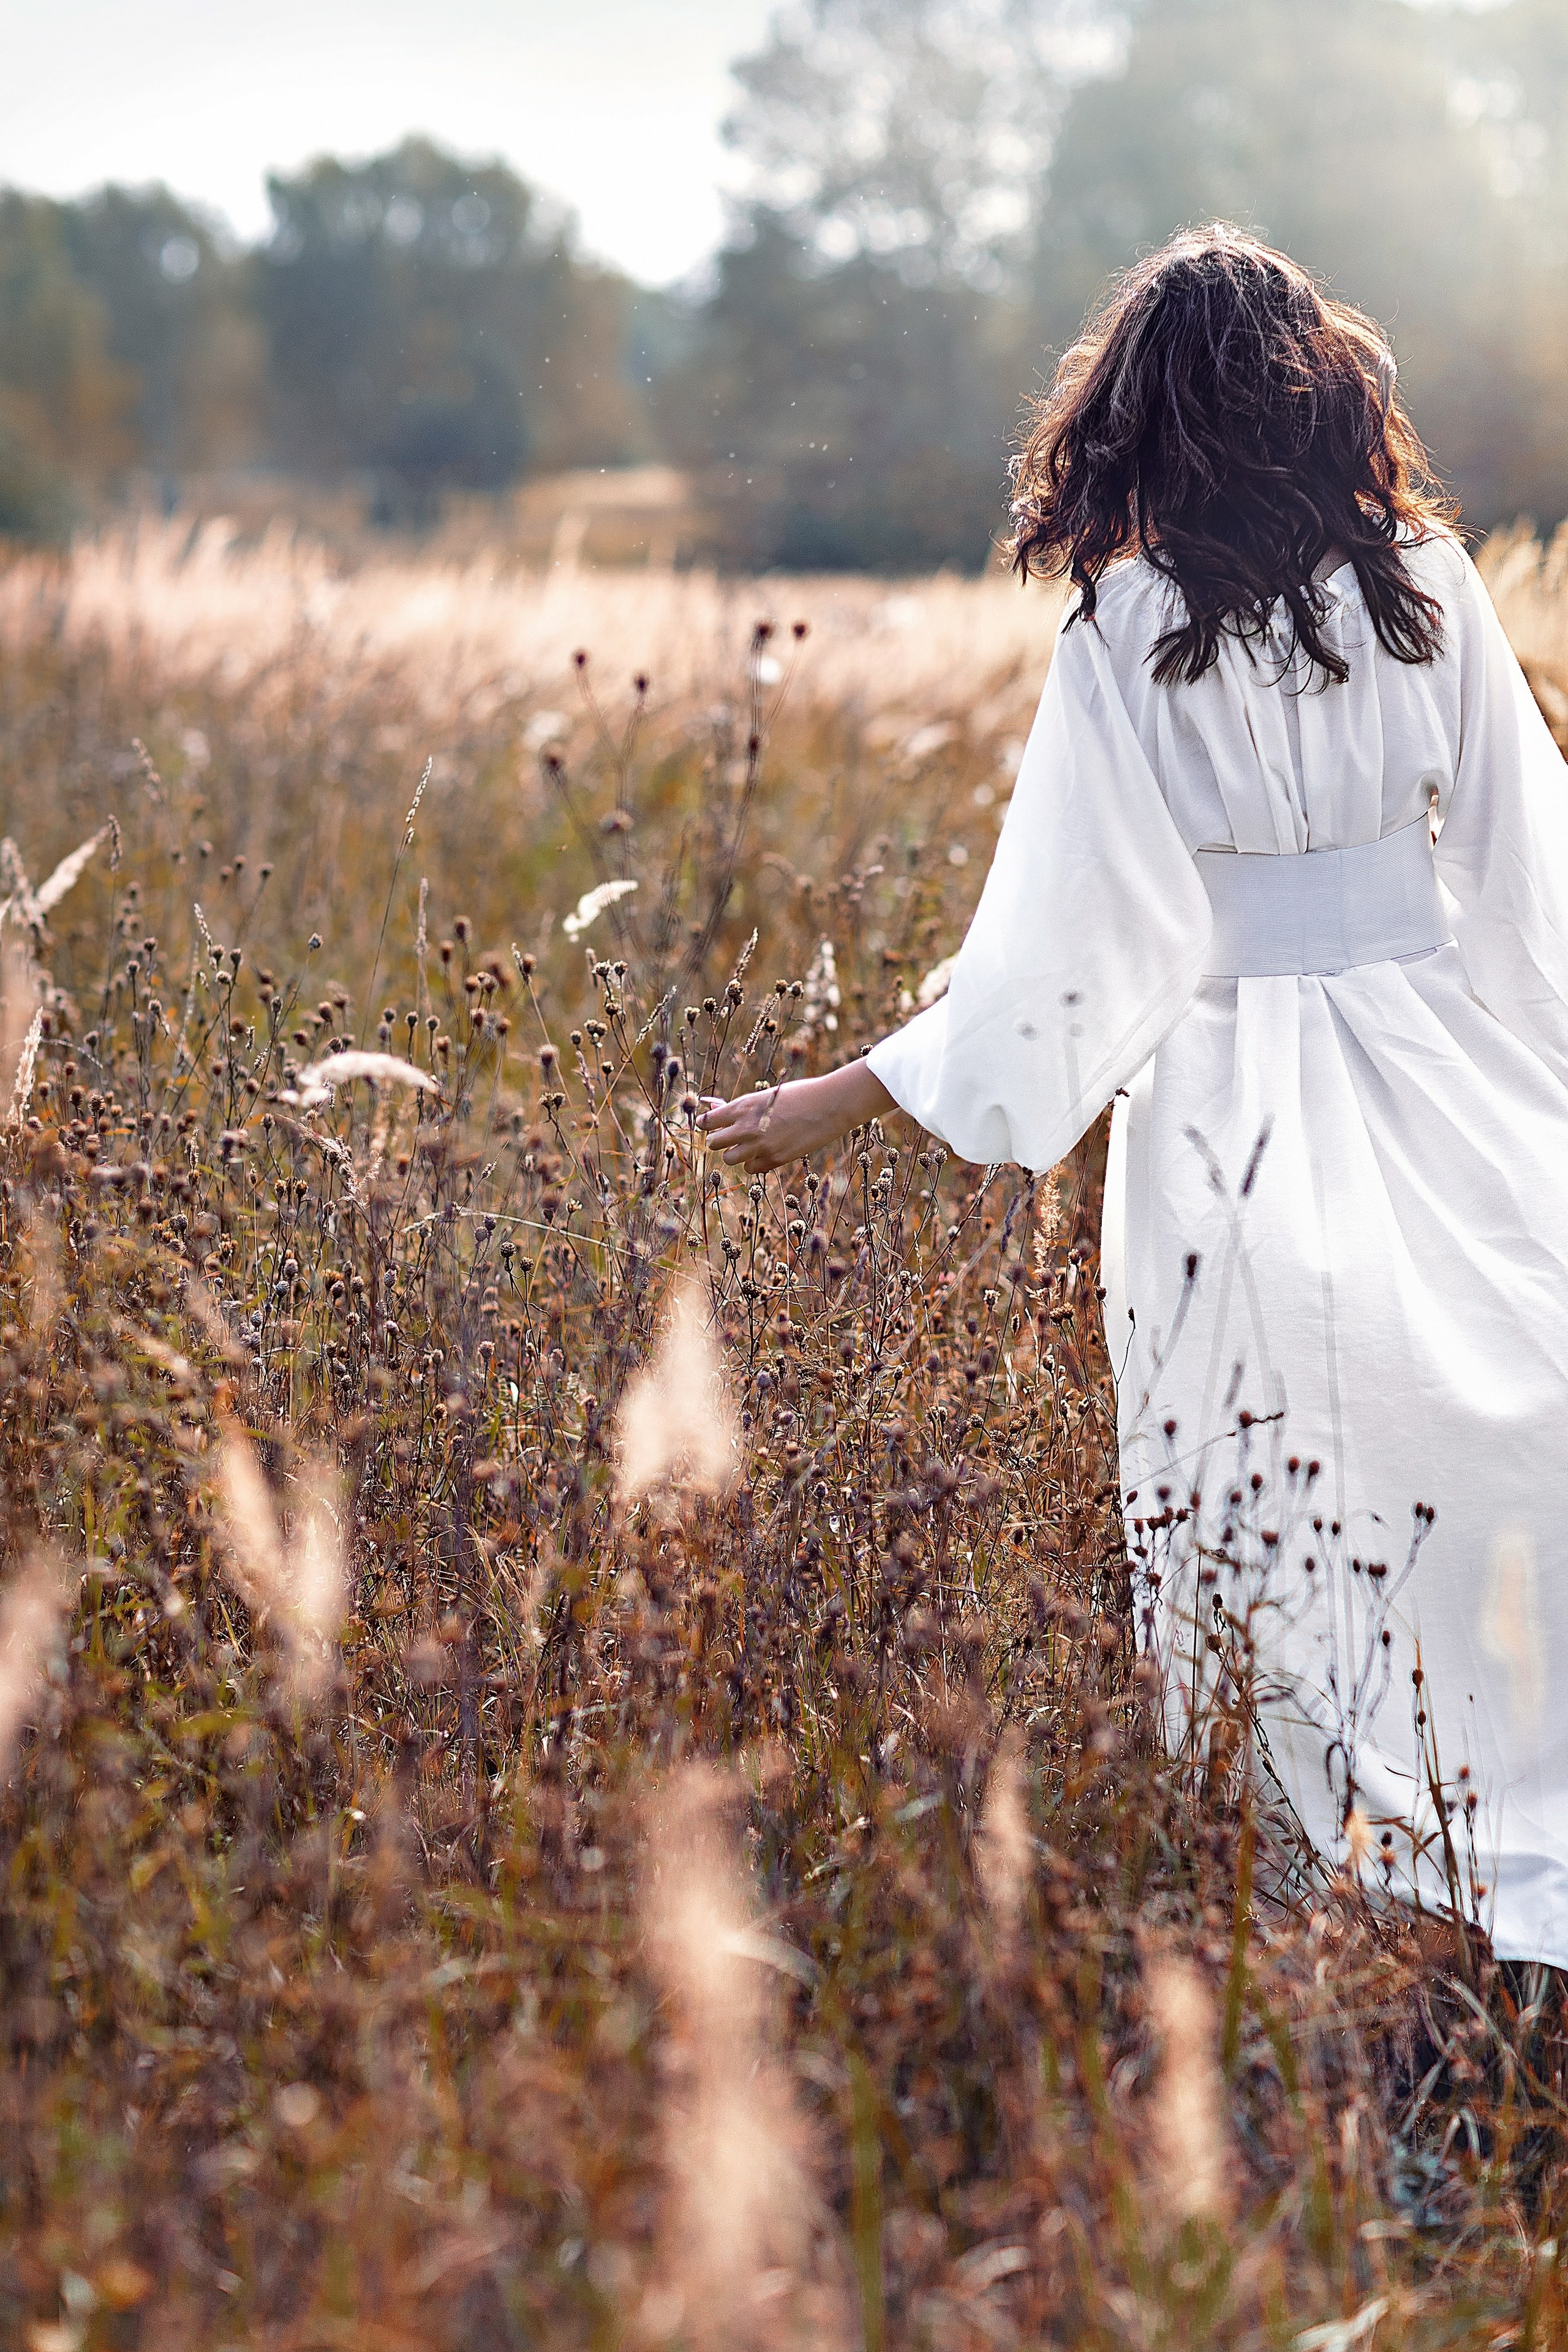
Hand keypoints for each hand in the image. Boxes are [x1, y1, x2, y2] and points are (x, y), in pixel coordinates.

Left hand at [699, 1061, 894, 1173]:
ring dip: (735, 1153)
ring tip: (748, 1146)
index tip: (711, 1126)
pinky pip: (751, 1169)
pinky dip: (754, 1163)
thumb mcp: (767, 1095)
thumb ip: (744, 1108)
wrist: (829, 1105)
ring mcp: (760, 1146)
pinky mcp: (775, 1160)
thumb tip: (722, 1115)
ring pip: (729, 1159)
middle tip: (730, 1137)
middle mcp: (747, 1127)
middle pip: (713, 1143)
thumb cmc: (799, 1094)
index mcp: (743, 1106)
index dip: (707, 1124)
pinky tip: (765, 1153)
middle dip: (719, 1140)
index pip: (707, 1121)